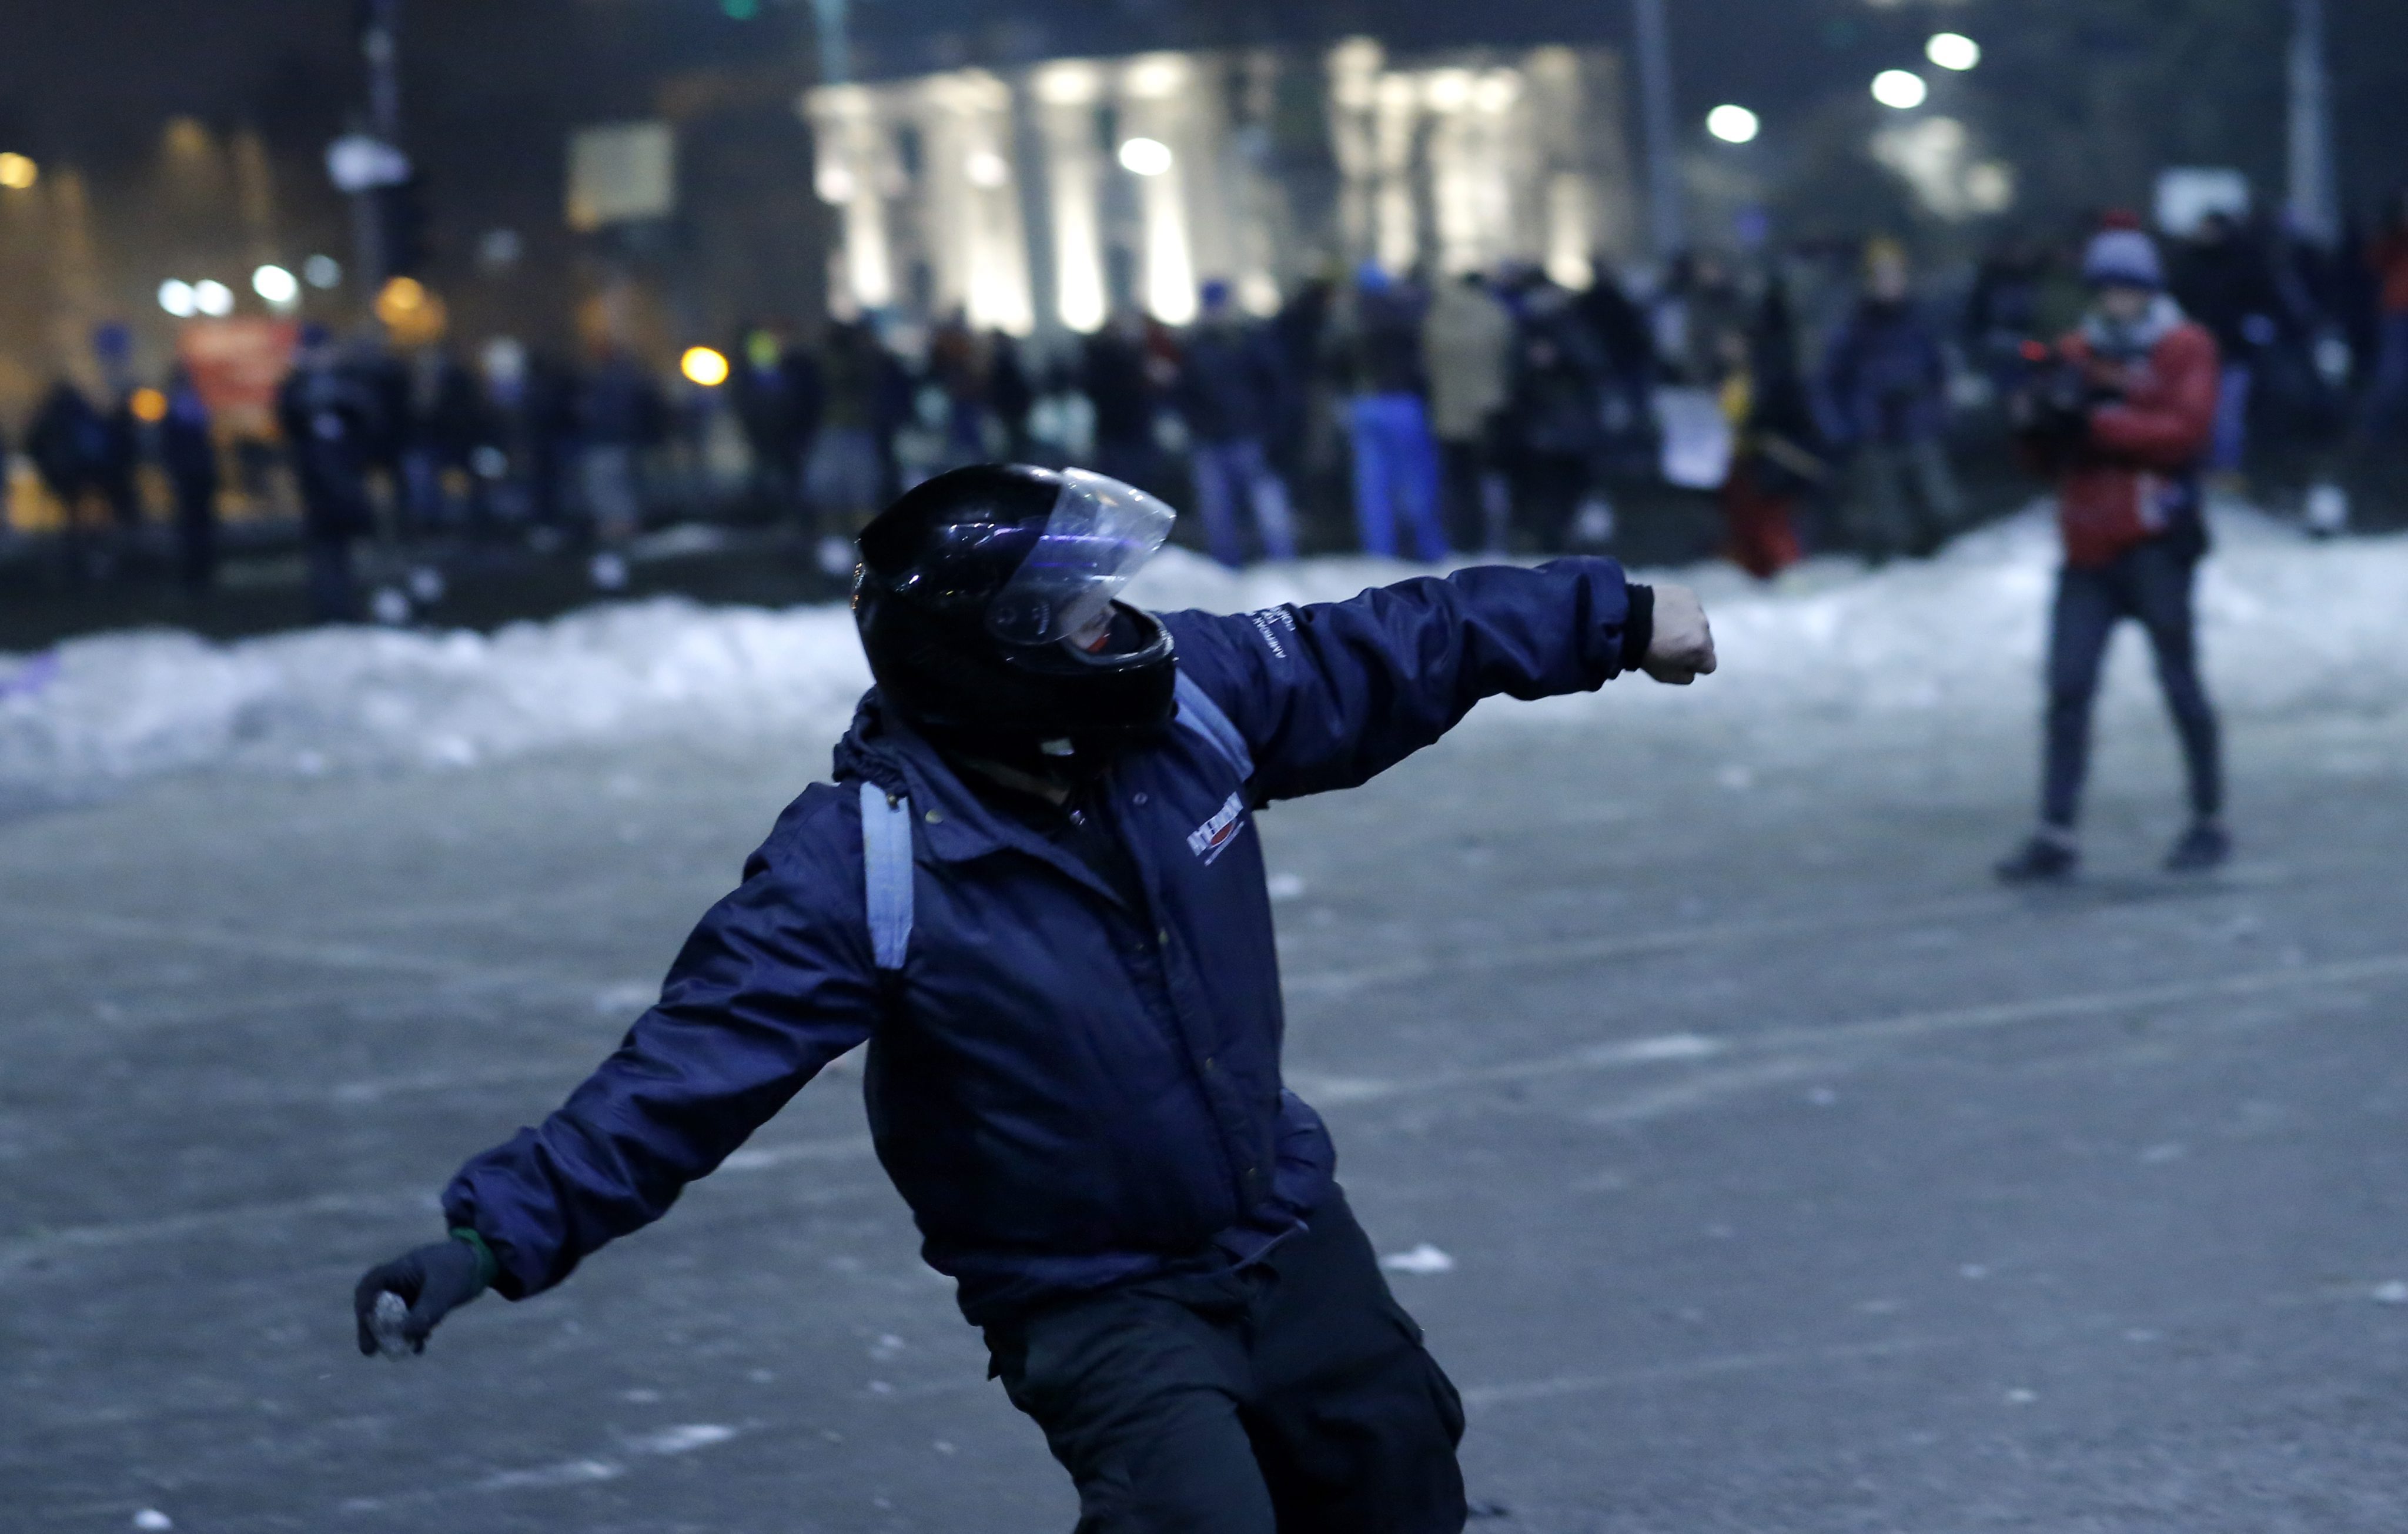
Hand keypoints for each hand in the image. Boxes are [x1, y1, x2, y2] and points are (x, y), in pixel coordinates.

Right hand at [354, 1236, 486, 1356]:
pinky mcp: (423, 1302)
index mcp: (401, 1269)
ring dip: (394, 1334)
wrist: (485, 1262)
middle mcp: (401, 1281)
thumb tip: (403, 1335)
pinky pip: (410, 1319)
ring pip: (393, 1316)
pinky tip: (419, 1346)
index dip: (363, 1306)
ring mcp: (411, 1291)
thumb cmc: (462, 1268)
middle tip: (370, 1351)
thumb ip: (425, 1313)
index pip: (370, 1285)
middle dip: (374, 1328)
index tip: (365, 1325)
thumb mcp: (444, 1291)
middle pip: (377, 1304)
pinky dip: (411, 1332)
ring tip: (402, 1352)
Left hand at [1643, 584, 1716, 684]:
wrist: (1628, 619)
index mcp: (1702, 649)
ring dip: (1688, 626)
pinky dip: (1681, 610)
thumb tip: (1692, 670)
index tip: (1680, 660)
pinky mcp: (1687, 594)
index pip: (1709, 664)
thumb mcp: (1664, 676)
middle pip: (1706, 642)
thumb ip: (1685, 677)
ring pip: (1698, 623)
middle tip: (1672, 642)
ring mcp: (1697, 608)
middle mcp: (1705, 627)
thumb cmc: (1646, 652)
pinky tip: (1665, 612)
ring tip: (1666, 625)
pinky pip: (1689, 606)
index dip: (1695, 665)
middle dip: (1693, 644)